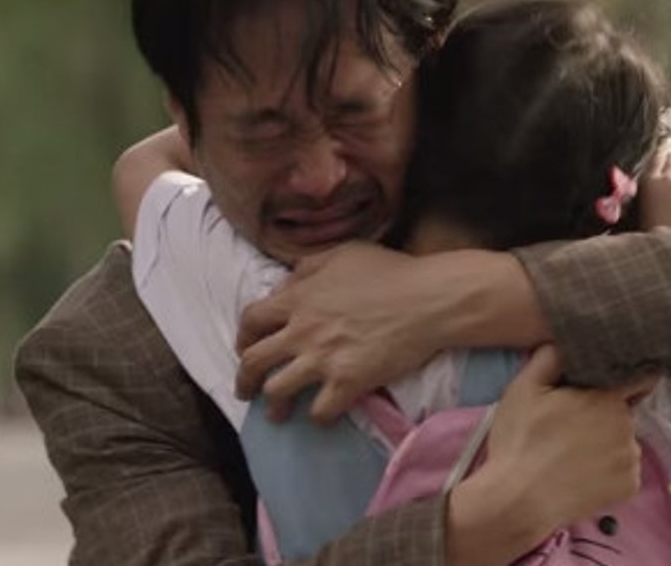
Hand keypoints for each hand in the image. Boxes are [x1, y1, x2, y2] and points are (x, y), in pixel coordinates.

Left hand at [236, 242, 450, 422]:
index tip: (245, 348)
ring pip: (278, 392)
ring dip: (273, 406)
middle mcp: (302, 331)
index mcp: (299, 298)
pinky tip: (321, 416)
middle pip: (254, 362)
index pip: (250, 321)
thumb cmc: (392, 271)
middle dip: (245, 381)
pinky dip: (317, 417)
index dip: (242, 337)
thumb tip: (285, 283)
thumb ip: (308, 267)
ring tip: (278, 414)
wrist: (429, 299)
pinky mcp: (349, 383)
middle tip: (247, 391)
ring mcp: (323, 360)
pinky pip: (320, 411)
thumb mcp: (344, 253)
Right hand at [446, 346, 656, 564]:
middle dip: (604, 414)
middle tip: (571, 426)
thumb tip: (564, 340)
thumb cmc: (520, 440)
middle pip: (623, 412)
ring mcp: (631, 459)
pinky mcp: (629, 487)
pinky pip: (623, 470)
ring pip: (623, 442)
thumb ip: (549, 357)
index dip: (625, 377)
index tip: (608, 384)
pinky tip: (581, 474)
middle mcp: (628, 427)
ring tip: (573, 454)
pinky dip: (608, 471)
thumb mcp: (524, 388)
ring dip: (607, 443)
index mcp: (608, 398)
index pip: (638, 378)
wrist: (518, 500)